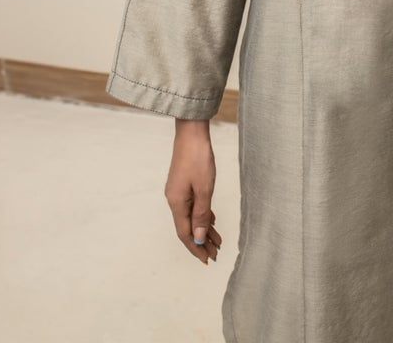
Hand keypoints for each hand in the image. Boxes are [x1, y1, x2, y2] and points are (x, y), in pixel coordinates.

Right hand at [164, 119, 221, 264]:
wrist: (191, 133)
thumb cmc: (198, 158)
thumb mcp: (204, 188)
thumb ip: (202, 213)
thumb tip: (199, 237)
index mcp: (177, 203)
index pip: (185, 233)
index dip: (196, 248)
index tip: (207, 260)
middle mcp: (174, 200)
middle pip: (188, 227)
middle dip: (201, 242)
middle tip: (216, 254)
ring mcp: (178, 191)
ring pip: (191, 217)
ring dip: (204, 230)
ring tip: (218, 242)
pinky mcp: (183, 184)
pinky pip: (192, 206)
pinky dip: (202, 216)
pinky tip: (211, 220)